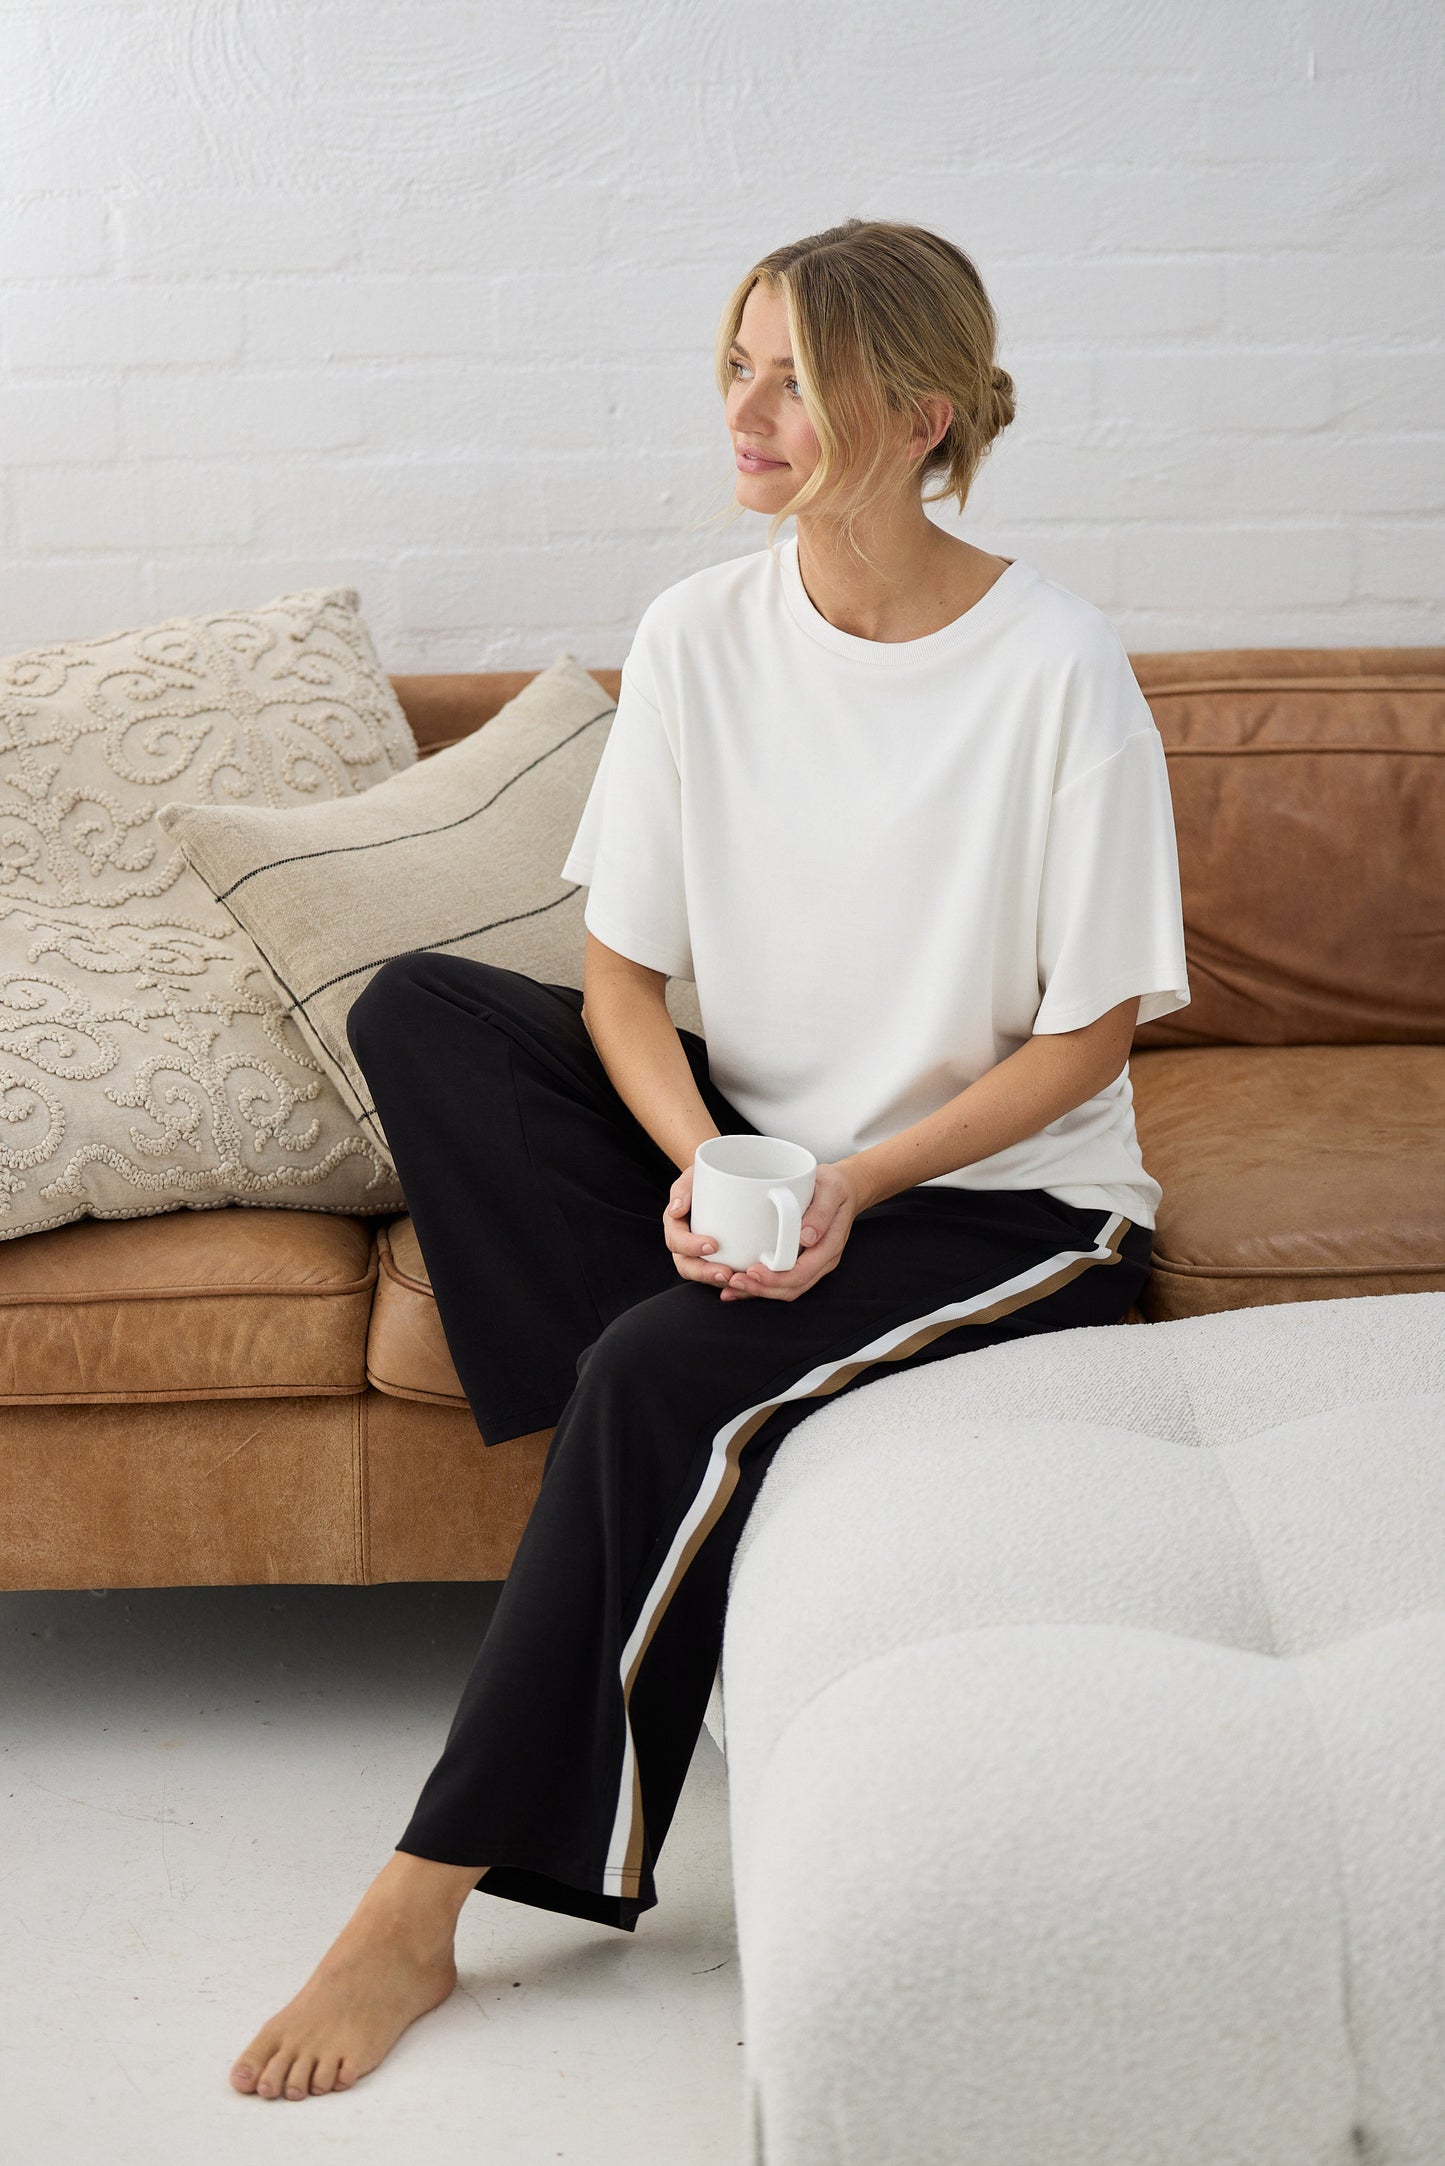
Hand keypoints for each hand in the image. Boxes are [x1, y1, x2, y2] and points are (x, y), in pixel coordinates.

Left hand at [663, 1160, 866, 1302]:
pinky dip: (761, 1284)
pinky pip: (782, 1279)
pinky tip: (741, 1283)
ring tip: (731, 1287)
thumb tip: (806, 1237)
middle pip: (791, 1287)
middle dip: (761, 1289)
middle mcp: (820, 1260)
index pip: (802, 1272)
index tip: (752, 1270)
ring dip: (758, 1291)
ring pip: (785, 1288)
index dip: (776, 1278)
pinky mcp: (800, 1259)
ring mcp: (811, 1263)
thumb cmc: (835, 1187)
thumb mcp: (831, 1190)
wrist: (844, 1188)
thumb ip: (821, 1213)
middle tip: (733, 1282)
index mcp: (829, 1246)